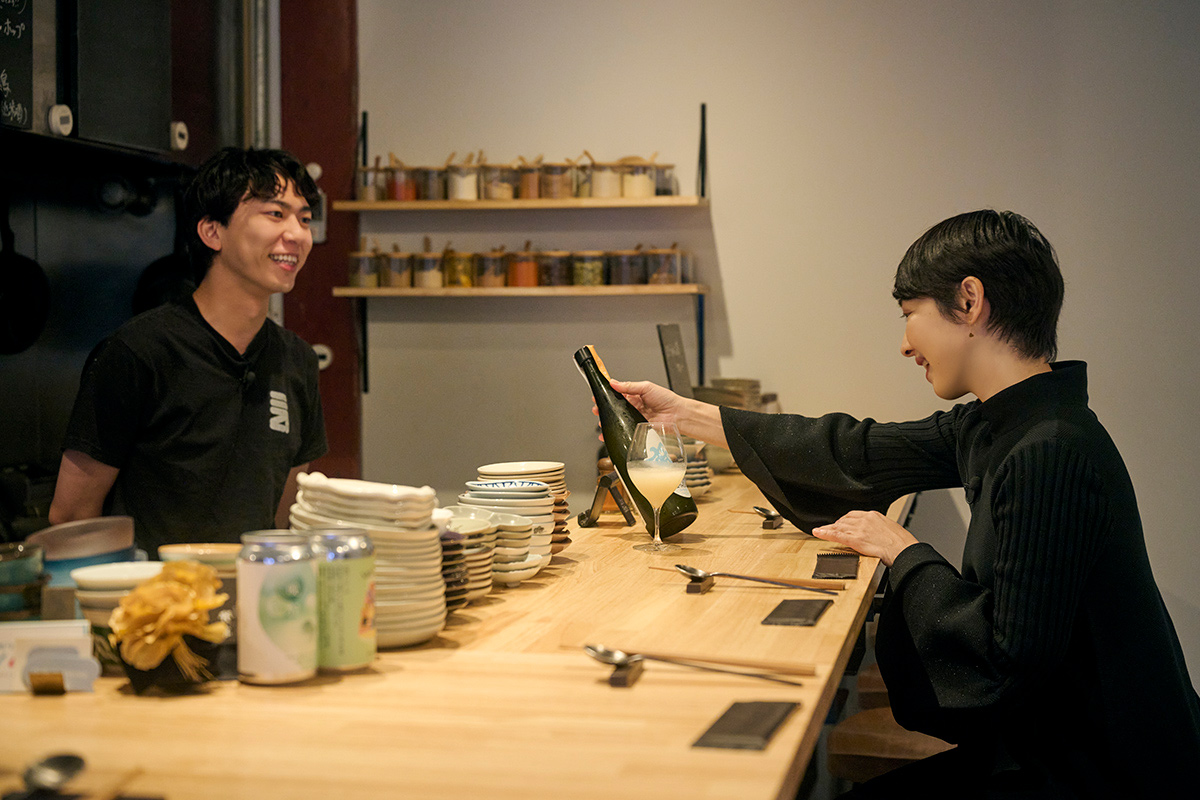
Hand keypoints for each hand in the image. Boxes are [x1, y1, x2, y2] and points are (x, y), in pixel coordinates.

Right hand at [591, 378, 728, 448]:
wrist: (678, 415)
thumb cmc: (667, 399)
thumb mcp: (647, 387)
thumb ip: (629, 386)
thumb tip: (614, 383)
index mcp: (635, 395)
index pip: (617, 393)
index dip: (607, 394)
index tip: (598, 395)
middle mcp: (634, 407)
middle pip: (615, 408)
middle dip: (604, 409)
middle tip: (597, 409)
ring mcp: (635, 418)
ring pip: (618, 420)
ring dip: (608, 421)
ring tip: (602, 421)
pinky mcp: (637, 428)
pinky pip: (624, 430)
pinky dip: (616, 433)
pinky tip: (609, 434)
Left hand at [811, 510, 917, 566]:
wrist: (905, 550)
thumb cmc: (902, 544)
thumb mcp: (891, 529)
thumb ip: (880, 528)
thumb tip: (877, 533)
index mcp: (874, 516)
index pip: (854, 515)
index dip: (845, 520)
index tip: (841, 523)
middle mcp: (865, 520)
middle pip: (844, 520)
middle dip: (836, 525)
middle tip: (830, 529)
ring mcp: (859, 529)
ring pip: (839, 526)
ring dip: (828, 529)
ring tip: (820, 531)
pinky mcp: (856, 540)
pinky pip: (837, 535)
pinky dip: (825, 533)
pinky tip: (818, 533)